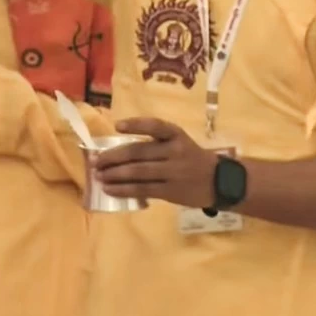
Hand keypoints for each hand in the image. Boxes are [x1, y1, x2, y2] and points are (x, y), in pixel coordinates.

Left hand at [95, 118, 218, 207]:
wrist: (220, 181)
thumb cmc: (191, 158)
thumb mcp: (179, 143)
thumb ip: (154, 145)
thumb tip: (117, 152)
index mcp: (176, 135)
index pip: (156, 126)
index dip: (136, 125)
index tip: (118, 126)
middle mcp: (174, 151)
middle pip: (138, 152)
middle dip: (113, 157)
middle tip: (95, 161)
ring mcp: (173, 172)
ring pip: (137, 172)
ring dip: (114, 174)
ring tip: (98, 176)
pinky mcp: (171, 191)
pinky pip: (142, 190)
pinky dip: (123, 190)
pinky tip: (109, 189)